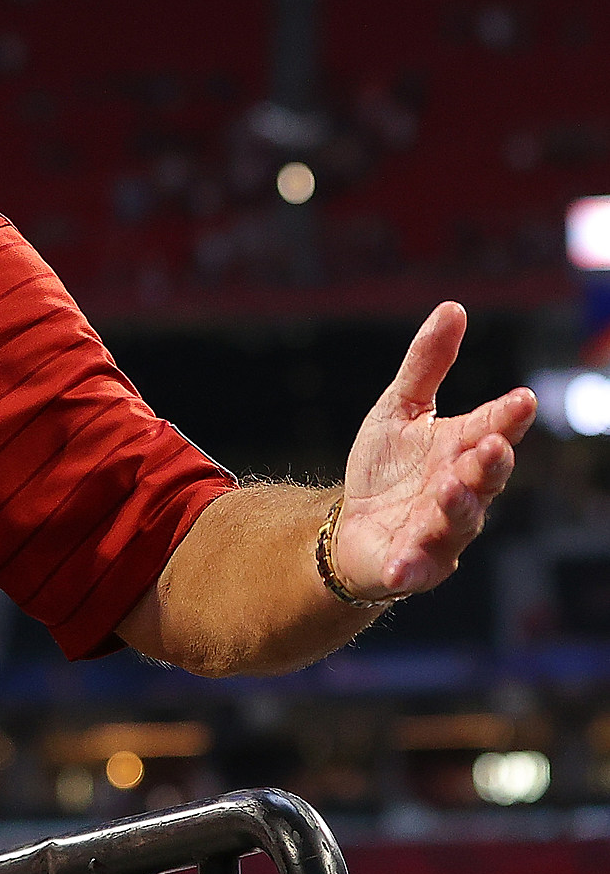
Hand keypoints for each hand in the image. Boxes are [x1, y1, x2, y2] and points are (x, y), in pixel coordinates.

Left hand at [332, 302, 537, 598]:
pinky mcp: (411, 565)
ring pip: (458, 522)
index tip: (522, 399)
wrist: (352, 527)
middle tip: (492, 445)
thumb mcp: (398, 408)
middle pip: (485, 478)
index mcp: (463, 451)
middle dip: (490, 463)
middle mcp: (462, 492)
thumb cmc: (386, 468)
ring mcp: (441, 532)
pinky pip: (414, 566)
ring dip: (456, 506)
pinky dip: (409, 566)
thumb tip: (453, 307)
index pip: (494, 429)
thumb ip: (426, 364)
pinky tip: (399, 566)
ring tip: (449, 488)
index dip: (508, 417)